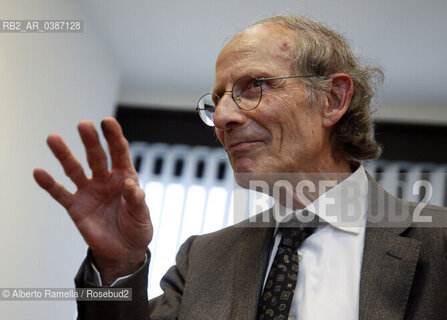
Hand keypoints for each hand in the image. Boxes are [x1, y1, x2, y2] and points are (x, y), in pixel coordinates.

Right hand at [34, 118, 151, 284]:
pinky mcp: (76, 207)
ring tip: (53, 139)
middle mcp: (105, 180)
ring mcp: (89, 191)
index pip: (120, 153)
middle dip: (90, 141)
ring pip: (74, 170)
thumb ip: (136, 200)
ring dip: (64, 155)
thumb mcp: (142, 215)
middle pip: (96, 157)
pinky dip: (50, 184)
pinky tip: (39, 172)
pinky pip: (60, 194)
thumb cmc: (137, 228)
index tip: (108, 122)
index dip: (114, 137)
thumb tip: (131, 185)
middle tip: (84, 125)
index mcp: (125, 177)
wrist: (124, 250)